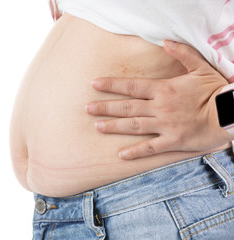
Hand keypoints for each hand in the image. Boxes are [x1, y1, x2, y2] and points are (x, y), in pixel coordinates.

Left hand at [85, 40, 233, 159]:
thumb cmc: (215, 90)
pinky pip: (150, 148)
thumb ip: (182, 54)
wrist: (231, 114)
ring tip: (97, 126)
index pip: (131, 86)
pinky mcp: (172, 141)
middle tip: (87, 108)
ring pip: (133, 126)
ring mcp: (165, 125)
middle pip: (127, 107)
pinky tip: (121, 154)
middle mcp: (160, 107)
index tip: (94, 84)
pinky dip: (135, 152)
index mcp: (163, 89)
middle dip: (105, 107)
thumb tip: (165, 41)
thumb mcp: (200, 67)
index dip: (111, 85)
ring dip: (113, 126)